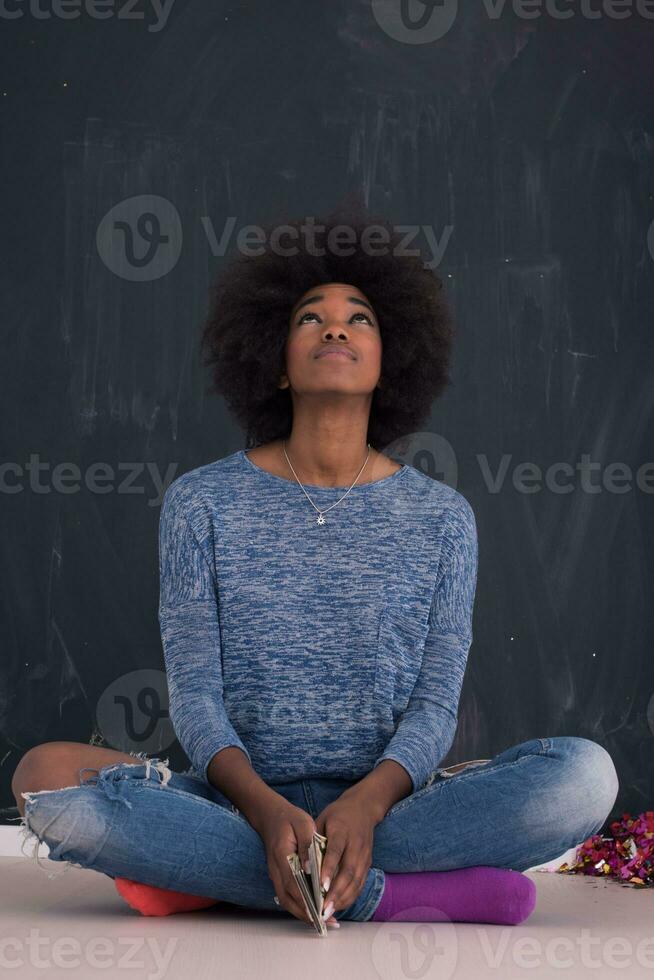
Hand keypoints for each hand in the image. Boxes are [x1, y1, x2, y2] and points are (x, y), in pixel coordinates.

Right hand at [255, 797, 338, 927]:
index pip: (293, 883)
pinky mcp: (279, 876)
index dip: (306, 900)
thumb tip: (311, 867)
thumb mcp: (303, 823)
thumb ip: (307, 844)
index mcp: (282, 856)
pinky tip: (313, 910)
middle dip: (306, 914)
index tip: (319, 911)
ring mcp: (275, 874)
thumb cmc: (289, 818)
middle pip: (288, 899)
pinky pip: (287, 896)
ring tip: (322, 921)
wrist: (270, 815)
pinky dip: (299, 906)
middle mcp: (276, 869)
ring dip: (303, 914)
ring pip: (286, 901)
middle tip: (325, 922)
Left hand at [314, 790, 378, 916]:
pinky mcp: (368, 863)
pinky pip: (360, 883)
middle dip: (336, 893)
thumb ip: (314, 839)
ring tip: (328, 912)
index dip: (328, 869)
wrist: (363, 808)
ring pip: (356, 881)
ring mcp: (364, 855)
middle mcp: (356, 844)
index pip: (335, 852)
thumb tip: (304, 862)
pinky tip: (338, 906)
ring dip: (343, 899)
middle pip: (348, 871)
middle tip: (322, 909)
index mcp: (342, 830)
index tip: (321, 886)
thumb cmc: (338, 814)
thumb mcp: (323, 819)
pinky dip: (350, 897)